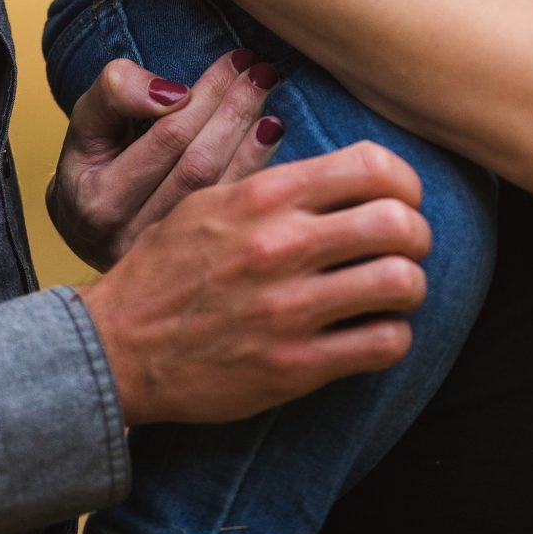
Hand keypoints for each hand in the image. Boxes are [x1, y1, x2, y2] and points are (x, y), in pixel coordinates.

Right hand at [47, 42, 280, 267]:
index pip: (166, 138)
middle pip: (198, 164)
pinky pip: (233, 214)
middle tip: (261, 71)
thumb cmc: (91, 165)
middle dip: (233, 110)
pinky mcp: (193, 264)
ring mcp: (164, 256)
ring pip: (219, 189)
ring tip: (267, 95)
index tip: (235, 59)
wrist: (86, 227)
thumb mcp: (86, 123)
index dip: (206, 94)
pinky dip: (257, 169)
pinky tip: (270, 136)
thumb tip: (172, 94)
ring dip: (251, 138)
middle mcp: (130, 236)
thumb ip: (115, 93)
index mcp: (99, 201)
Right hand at [82, 141, 429, 423]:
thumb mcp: (209, 201)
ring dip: (409, 287)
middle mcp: (281, 246)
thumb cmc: (165, 270)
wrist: (115, 347)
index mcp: (263, 196)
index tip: (400, 200)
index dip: (404, 182)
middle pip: (399, 223)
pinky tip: (374, 333)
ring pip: (403, 282)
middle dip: (417, 235)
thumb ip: (277, 184)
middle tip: (406, 249)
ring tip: (392, 293)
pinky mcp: (294, 367)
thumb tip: (347, 175)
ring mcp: (289, 309)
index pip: (372, 166)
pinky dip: (393, 337)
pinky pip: (384, 344)